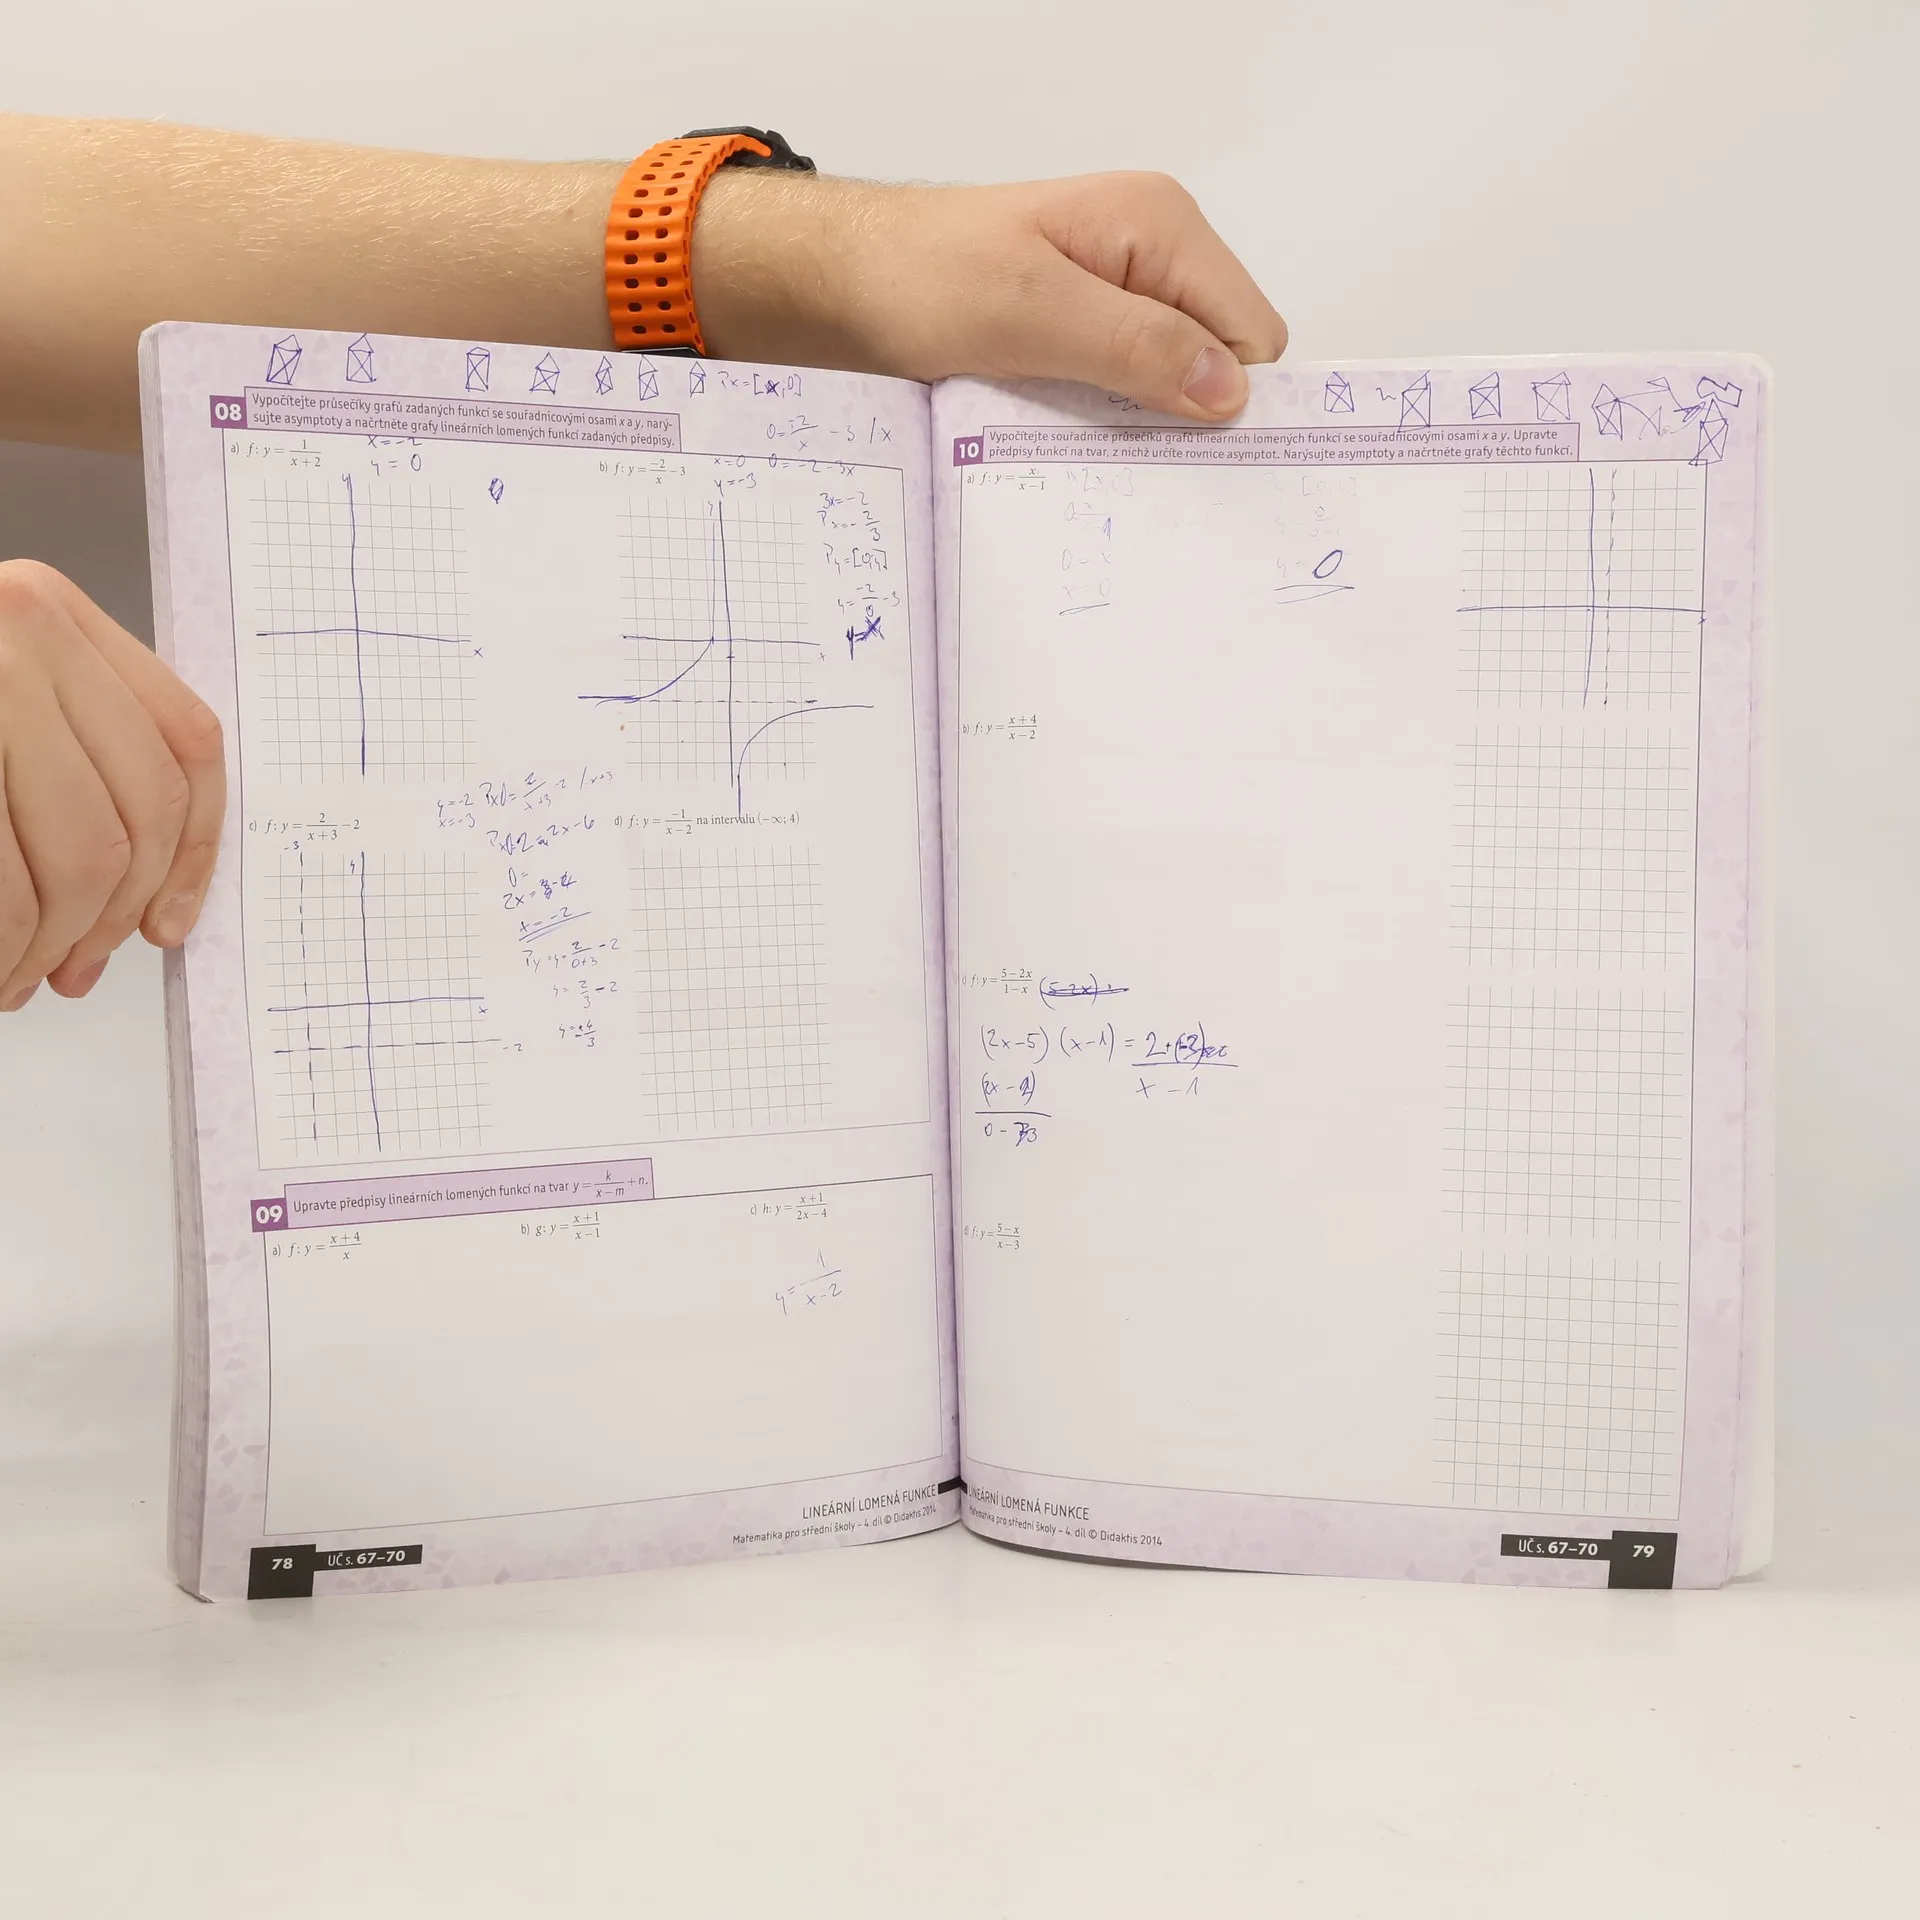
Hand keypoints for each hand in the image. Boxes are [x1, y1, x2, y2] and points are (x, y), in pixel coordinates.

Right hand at [0, 560, 223, 1010]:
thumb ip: (71, 756)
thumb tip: (149, 893)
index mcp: (51, 613)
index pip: (183, 743)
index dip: (192, 851)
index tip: (169, 921)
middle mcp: (21, 631)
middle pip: (135, 815)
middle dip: (110, 916)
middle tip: (73, 970)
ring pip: (80, 855)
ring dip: (51, 941)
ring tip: (17, 977)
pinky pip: (5, 878)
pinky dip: (4, 939)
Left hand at [694, 170, 1286, 419]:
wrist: (846, 280)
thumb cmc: (921, 278)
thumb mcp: (1031, 313)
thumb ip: (1135, 345)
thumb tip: (1228, 388)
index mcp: (1160, 225)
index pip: (1250, 331)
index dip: (1226, 396)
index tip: (1180, 448)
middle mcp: (1153, 250)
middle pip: (1222, 355)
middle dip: (1187, 410)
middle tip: (1121, 450)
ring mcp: (1121, 289)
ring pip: (1177, 377)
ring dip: (1143, 419)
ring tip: (1086, 441)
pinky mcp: (1087, 326)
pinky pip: (1131, 384)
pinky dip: (1110, 416)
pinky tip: (1071, 433)